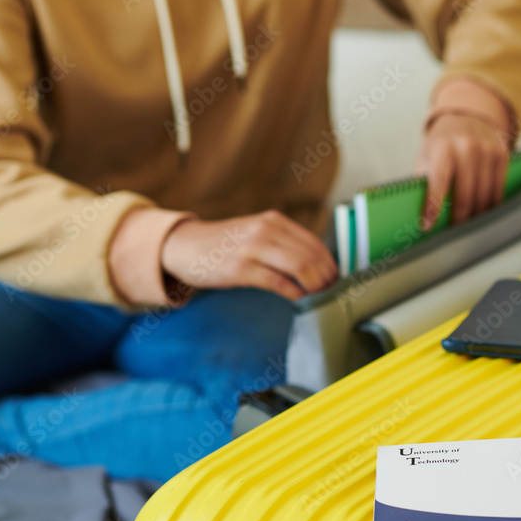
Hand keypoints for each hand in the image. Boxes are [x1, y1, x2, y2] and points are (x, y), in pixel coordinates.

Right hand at [160, 210, 337, 300]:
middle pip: (310, 256)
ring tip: (319, 297)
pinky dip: (294, 293)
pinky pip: (278, 282)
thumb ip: (281, 243)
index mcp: (273, 221)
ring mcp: (252, 248)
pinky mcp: (240, 268)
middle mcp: (265, 230)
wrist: (185, 246)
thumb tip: (314, 265)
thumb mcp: (255, 233)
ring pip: (299, 268)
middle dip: (326, 278)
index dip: (330, 264)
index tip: (336, 279)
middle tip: (331, 293)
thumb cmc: (223, 245)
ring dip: (314, 286)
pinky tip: (299, 300)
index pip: (314, 243)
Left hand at [415, 79, 511, 228]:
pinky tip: (483, 213)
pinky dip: (490, 205)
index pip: (439, 182)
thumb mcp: (426, 157)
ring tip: (467, 226)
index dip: (433, 207)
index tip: (427, 226)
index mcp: (444, 148)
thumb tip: (418, 214)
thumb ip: (423, 181)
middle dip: (458, 219)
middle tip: (452, 231)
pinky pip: (498, 190)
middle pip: (465, 196)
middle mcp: (468, 147)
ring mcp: (487, 151)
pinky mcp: (502, 156)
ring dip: (475, 216)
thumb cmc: (440, 144)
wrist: (465, 118)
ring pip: (484, 196)